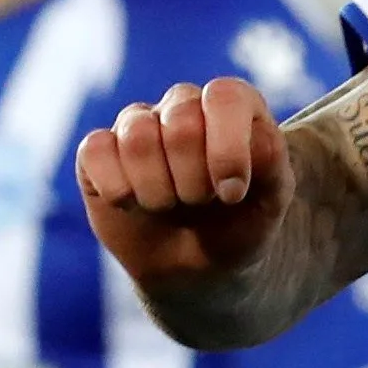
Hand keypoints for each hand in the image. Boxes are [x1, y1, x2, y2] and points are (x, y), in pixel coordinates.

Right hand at [76, 77, 291, 300]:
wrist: (198, 271)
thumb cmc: (239, 226)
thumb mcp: (272, 200)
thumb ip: (271, 160)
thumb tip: (250, 137)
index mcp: (231, 106)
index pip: (224, 97)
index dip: (227, 149)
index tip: (232, 194)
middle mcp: (182, 105)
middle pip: (180, 123)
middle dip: (194, 182)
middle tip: (201, 203)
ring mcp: (138, 124)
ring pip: (137, 137)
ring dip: (158, 191)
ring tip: (170, 206)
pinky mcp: (98, 151)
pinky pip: (95, 152)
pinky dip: (118, 191)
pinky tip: (133, 205)